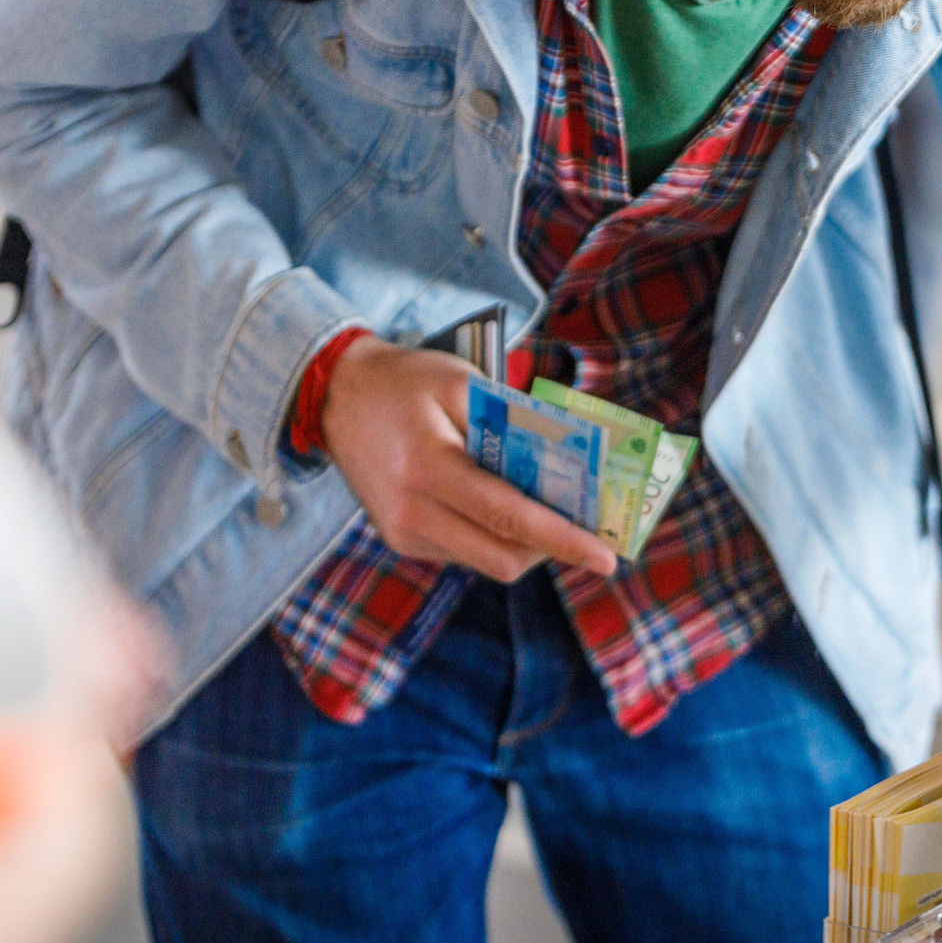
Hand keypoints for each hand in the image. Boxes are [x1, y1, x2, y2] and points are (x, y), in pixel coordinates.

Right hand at [318, 336, 617, 581]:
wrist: (336, 397)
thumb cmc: (406, 382)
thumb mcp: (461, 382)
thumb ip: (511, 422)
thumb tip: (566, 464)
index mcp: (425, 466)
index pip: (505, 516)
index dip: (560, 539)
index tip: (605, 556)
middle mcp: (410, 512)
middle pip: (501, 556)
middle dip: (552, 548)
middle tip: (587, 526)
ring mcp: (402, 533)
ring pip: (487, 560)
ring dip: (526, 543)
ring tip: (552, 509)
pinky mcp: (401, 540)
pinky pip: (465, 551)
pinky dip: (496, 536)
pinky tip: (506, 504)